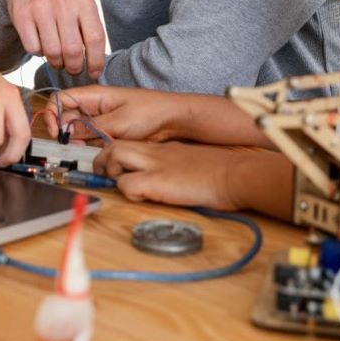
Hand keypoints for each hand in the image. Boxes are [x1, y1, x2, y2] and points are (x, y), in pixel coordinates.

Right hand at [4, 0, 106, 78]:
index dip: (96, 61)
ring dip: (56, 62)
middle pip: (73, 50)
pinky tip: (41, 44)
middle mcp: (63, 3)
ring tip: (58, 59)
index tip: (94, 73)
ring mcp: (41, 8)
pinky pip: (33, 48)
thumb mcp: (81, 4)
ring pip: (52, 52)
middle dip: (74, 67)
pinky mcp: (22, 15)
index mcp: (84, 1)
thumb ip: (89, 29)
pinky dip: (38, 52)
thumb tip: (95, 65)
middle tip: (73, 69)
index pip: (95, 38)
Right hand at [44, 85, 182, 142]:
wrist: (174, 121)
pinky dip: (92, 147)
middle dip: (67, 132)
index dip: (54, 113)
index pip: (61, 99)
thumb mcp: (117, 121)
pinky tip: (101, 149)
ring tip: (92, 146)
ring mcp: (101, 121)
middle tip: (75, 143)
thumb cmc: (150, 112)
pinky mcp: (109, 133)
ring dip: (80, 141)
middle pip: (67, 118)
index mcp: (94, 95)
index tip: (56, 131)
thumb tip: (66, 131)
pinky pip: (92, 140)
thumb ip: (90, 128)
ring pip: (78, 132)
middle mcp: (94, 107)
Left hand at [92, 141, 246, 209]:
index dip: (117, 155)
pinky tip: (140, 197)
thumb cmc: (221, 173)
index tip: (116, 168)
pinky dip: (127, 191)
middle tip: (106, 175)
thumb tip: (168, 180)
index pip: (131, 144)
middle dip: (104, 160)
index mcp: (165, 150)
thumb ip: (176, 167)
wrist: (236, 174)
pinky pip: (127, 184)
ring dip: (111, 171)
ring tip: (120, 184)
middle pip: (115, 145)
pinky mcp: (157, 182)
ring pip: (114, 155)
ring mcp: (155, 165)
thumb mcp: (193, 164)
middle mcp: (156, 153)